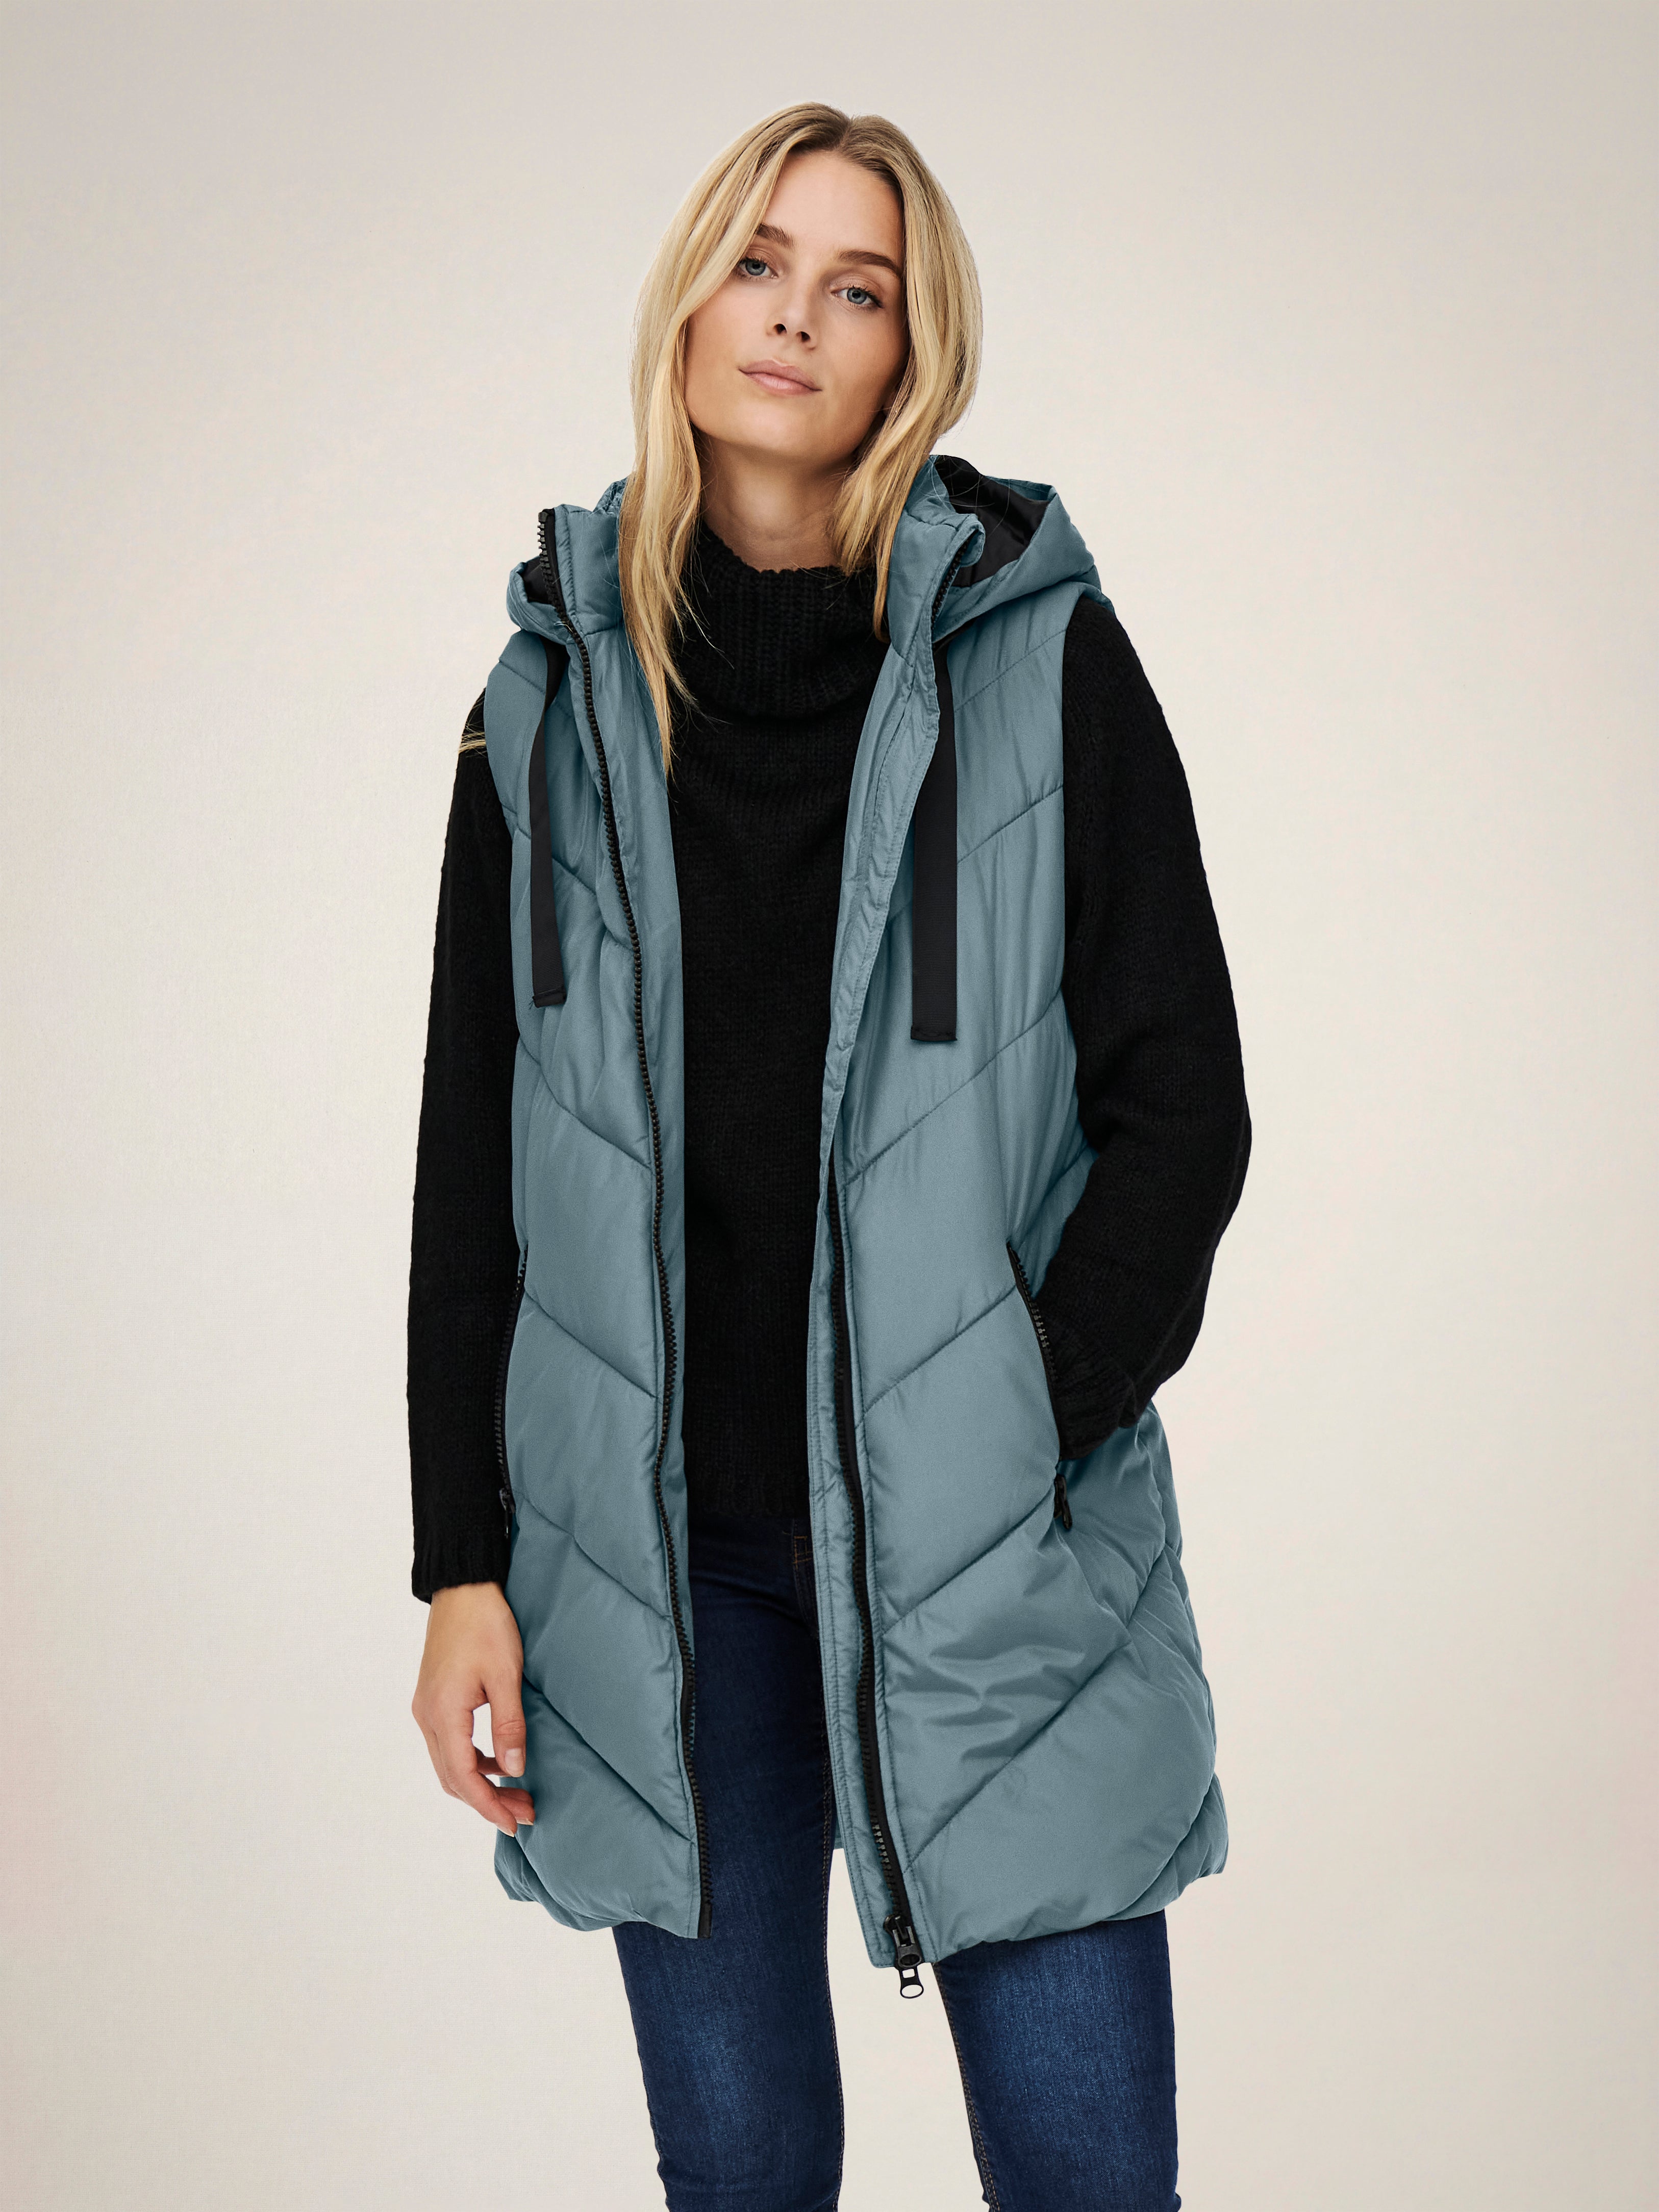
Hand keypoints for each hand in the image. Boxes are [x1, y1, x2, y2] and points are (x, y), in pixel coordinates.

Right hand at [412, 1581, 534, 1834]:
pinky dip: (473, 1760)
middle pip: (453, 1777)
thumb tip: (514, 1771)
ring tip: (517, 1792)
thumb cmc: (486, 1624)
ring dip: (480, 1782)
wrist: (463, 1587)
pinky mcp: (433, 1699)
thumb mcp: (506, 1675)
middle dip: (487, 1800)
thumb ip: (509, 1725)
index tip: (514, 1824)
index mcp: (443, 1713)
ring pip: (449, 1763)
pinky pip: (449, 1744)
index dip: (488, 1806)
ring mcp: (426, 1708)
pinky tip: (499, 1760)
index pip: (463, 1777)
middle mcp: (427, 1716)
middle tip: (524, 1812)